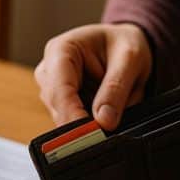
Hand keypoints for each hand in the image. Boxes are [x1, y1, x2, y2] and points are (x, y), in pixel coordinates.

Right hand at [34, 24, 151, 129]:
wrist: (125, 46)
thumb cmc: (125, 44)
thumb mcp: (130, 59)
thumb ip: (116, 88)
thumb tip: (104, 121)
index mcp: (60, 50)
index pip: (60, 90)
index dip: (74, 116)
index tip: (93, 134)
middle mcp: (49, 70)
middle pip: (58, 108)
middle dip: (82, 124)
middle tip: (108, 134)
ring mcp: (52, 89)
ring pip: (64, 120)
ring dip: (89, 124)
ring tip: (114, 113)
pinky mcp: (61, 104)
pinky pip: (72, 123)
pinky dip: (90, 125)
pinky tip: (106, 117)